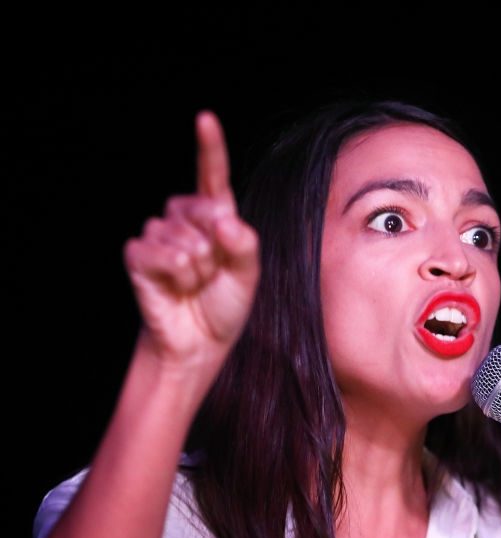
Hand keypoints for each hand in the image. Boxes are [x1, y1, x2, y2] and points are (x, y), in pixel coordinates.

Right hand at [123, 111, 259, 371]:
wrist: (200, 341)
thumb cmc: (224, 305)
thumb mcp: (247, 274)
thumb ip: (243, 243)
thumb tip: (222, 219)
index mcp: (215, 216)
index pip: (212, 176)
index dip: (208, 147)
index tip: (205, 119)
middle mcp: (184, 218)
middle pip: (203, 209)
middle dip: (216, 248)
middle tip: (213, 275)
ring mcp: (158, 234)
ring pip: (183, 238)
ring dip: (197, 270)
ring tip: (195, 285)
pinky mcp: (138, 254)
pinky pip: (159, 252)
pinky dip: (176, 275)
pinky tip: (175, 288)